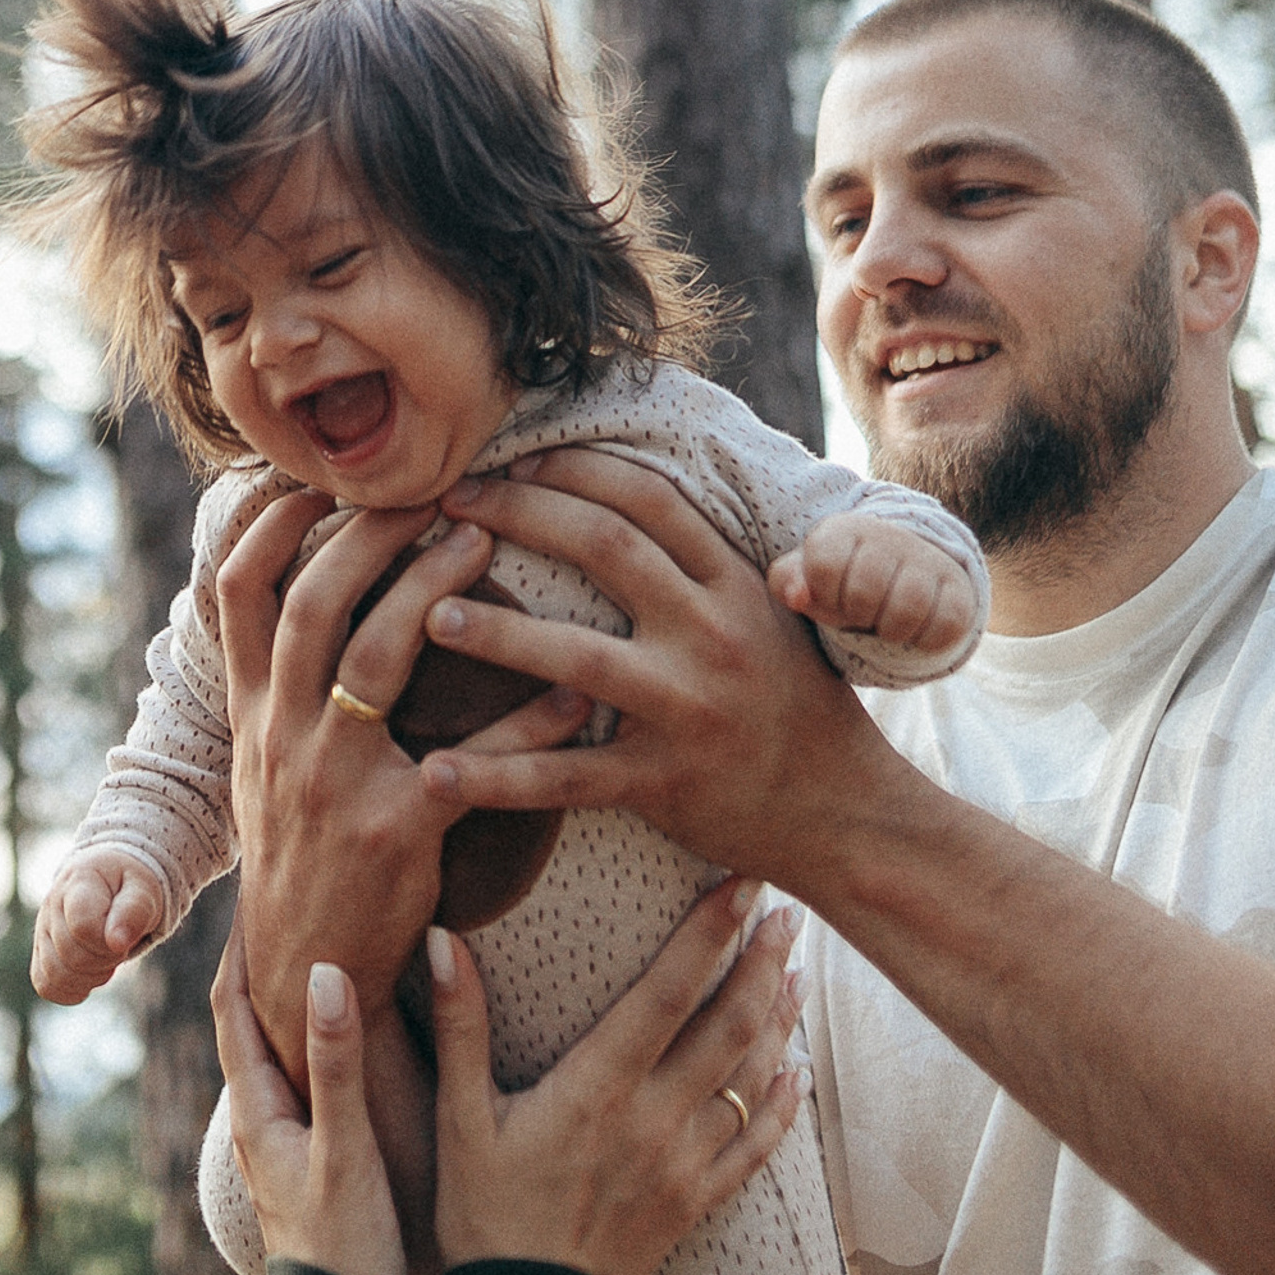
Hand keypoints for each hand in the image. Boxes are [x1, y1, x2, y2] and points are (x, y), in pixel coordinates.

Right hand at [32, 849, 166, 1000]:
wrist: (112, 881)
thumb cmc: (129, 886)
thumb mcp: (143, 889)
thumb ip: (135, 911)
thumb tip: (117, 943)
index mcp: (79, 880)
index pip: (82, 926)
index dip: (108, 943)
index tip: (124, 936)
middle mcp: (52, 902)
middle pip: (71, 954)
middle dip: (105, 960)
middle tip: (119, 946)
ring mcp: (42, 927)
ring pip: (55, 974)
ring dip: (90, 978)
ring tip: (105, 959)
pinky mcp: (40, 951)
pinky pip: (45, 985)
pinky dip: (71, 990)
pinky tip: (90, 975)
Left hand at [212, 921, 410, 1274]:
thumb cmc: (346, 1248)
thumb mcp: (346, 1150)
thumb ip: (336, 1064)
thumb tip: (322, 973)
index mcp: (257, 1110)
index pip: (232, 1005)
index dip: (239, 945)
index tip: (253, 886)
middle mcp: (259, 1119)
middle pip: (246, 1018)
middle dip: (257, 958)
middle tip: (277, 896)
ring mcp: (282, 1140)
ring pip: (273, 1046)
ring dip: (281, 993)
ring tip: (305, 941)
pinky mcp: (310, 1157)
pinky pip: (300, 1074)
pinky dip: (308, 1033)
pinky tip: (335, 1028)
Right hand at [219, 485, 590, 1072]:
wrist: (309, 972)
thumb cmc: (306, 853)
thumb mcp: (269, 765)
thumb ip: (285, 684)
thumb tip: (315, 585)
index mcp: (252, 714)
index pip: (239, 591)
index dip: (273, 521)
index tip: (321, 473)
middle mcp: (282, 737)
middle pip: (311, 602)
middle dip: (367, 532)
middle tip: (428, 488)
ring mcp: (333, 782)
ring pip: (373, 656)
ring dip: (430, 588)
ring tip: (481, 540)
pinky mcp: (395, 833)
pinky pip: (468, 762)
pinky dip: (527, 725)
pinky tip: (575, 694)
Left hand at [417, 448, 886, 897]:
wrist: (845, 815)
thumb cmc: (796, 705)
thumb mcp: (770, 614)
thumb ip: (704, 563)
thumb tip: (625, 495)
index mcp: (736, 584)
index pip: (647, 499)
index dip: (572, 470)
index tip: (511, 460)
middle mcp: (713, 635)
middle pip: (604, 548)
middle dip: (518, 514)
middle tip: (448, 504)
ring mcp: (687, 710)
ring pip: (574, 658)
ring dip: (495, 633)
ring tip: (429, 615)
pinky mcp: (662, 783)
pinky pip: (565, 777)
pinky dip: (497, 775)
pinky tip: (433, 770)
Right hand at [428, 879, 805, 1274]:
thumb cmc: (485, 1216)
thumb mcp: (458, 1118)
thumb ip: (459, 1024)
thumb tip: (444, 939)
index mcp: (597, 1088)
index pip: (667, 992)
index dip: (707, 934)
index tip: (740, 884)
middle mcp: (653, 1120)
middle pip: (727, 1026)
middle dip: (761, 963)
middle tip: (789, 912)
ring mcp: (683, 1165)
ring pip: (749, 1080)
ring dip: (778, 1022)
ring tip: (798, 972)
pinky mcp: (695, 1204)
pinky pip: (754, 1148)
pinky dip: (781, 1106)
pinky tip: (798, 1073)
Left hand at [772, 510, 978, 658]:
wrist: (905, 568)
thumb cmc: (843, 579)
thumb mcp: (808, 577)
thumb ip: (788, 582)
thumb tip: (798, 595)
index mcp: (844, 530)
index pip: (824, 566)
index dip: (824, 596)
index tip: (832, 595)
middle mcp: (889, 536)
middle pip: (864, 594)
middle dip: (856, 615)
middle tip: (861, 610)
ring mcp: (928, 561)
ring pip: (905, 611)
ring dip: (890, 630)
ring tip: (885, 620)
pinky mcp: (959, 590)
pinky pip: (942, 629)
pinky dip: (923, 640)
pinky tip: (913, 627)